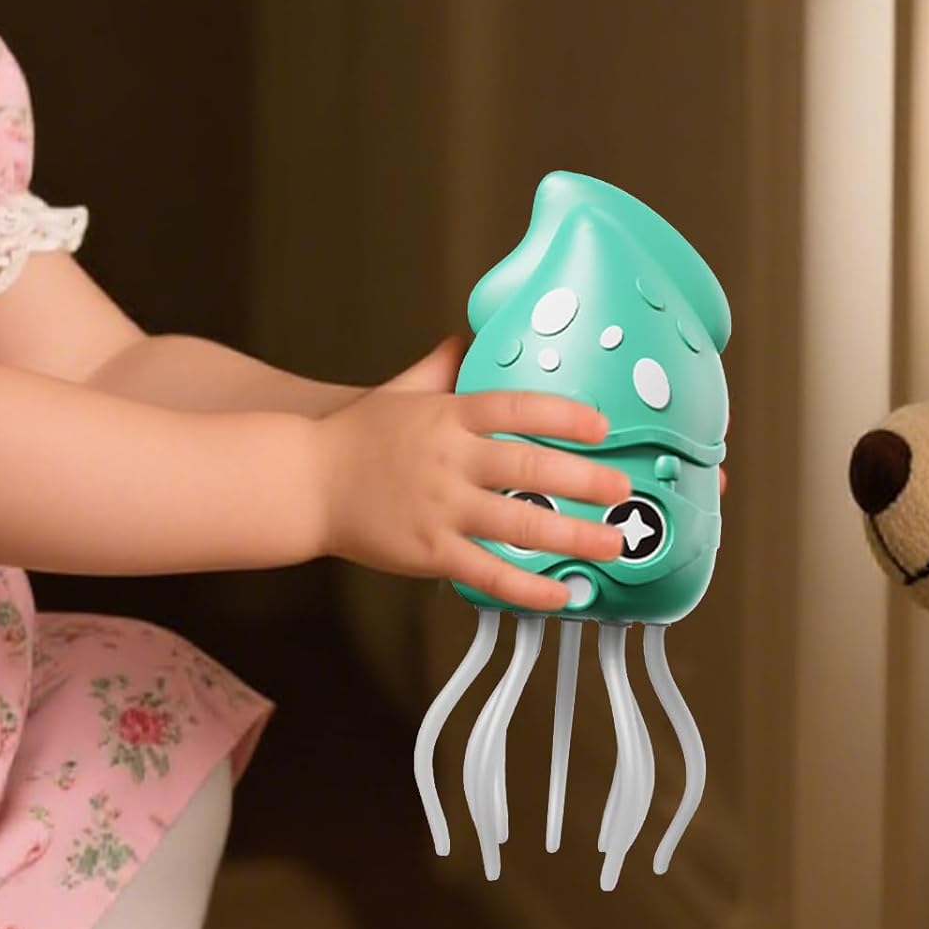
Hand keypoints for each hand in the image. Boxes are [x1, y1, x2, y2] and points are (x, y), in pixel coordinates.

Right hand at [314, 342, 630, 611]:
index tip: (600, 426)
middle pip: (530, 467)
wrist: (305, 483)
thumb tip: (470, 336)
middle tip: (624, 490)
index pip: (516, 408)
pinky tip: (562, 592)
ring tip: (614, 543)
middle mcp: (451, 460)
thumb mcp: (401, 389)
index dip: (564, 415)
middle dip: (586, 481)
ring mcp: (441, 508)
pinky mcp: (430, 551)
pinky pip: (489, 572)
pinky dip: (528, 586)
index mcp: (449, 416)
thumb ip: (442, 365)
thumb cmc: (355, 436)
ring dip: (574, 535)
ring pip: (519, 524)